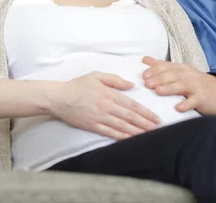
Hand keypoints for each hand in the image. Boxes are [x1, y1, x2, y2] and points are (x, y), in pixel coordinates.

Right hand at [46, 72, 161, 139]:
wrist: (58, 97)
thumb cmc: (77, 85)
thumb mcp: (96, 75)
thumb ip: (115, 79)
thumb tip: (131, 85)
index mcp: (109, 94)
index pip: (132, 104)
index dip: (145, 112)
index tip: (156, 118)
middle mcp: (106, 107)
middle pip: (130, 117)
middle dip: (145, 123)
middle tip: (157, 129)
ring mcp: (99, 117)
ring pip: (122, 126)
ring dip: (137, 132)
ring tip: (148, 135)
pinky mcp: (92, 126)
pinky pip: (109, 133)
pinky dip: (121, 137)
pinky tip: (130, 139)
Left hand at [142, 56, 215, 115]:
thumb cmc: (195, 82)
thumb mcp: (180, 71)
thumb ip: (162, 66)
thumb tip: (145, 59)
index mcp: (181, 69)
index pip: (166, 66)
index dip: (155, 70)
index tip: (143, 75)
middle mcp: (187, 76)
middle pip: (172, 75)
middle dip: (159, 78)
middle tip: (147, 84)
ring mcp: (195, 87)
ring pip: (181, 86)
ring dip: (169, 88)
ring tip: (158, 91)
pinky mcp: (202, 99)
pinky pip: (194, 101)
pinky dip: (186, 104)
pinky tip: (178, 108)